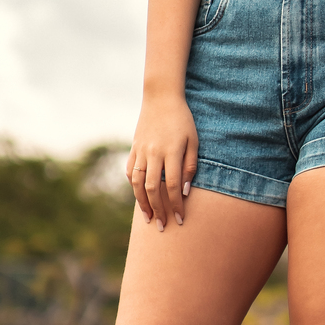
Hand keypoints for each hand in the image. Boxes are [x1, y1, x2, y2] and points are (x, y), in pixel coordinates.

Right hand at [126, 92, 199, 229]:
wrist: (161, 98)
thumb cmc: (183, 120)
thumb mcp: (194, 140)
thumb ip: (190, 165)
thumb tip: (185, 191)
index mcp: (171, 151)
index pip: (173, 186)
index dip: (176, 206)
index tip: (180, 220)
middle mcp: (154, 153)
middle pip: (153, 189)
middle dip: (159, 210)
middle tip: (163, 227)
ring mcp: (141, 151)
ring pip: (138, 183)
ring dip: (143, 203)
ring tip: (149, 218)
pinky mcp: (133, 148)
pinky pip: (130, 171)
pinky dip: (134, 186)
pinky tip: (139, 196)